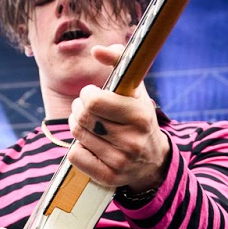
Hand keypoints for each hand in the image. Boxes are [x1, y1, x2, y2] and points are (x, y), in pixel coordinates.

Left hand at [66, 44, 170, 193]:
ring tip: (89, 124)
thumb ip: (119, 61)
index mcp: (139, 116)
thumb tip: (96, 51)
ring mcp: (120, 162)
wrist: (152, 160)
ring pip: (77, 136)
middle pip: (82, 118)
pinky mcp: (108, 177)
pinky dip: (77, 148)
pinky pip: (75, 156)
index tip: (93, 94)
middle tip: (86, 108)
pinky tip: (90, 144)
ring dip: (77, 126)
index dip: (87, 94)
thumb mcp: (135, 89)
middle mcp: (132, 141)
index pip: (94, 101)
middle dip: (79, 109)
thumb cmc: (138, 117)